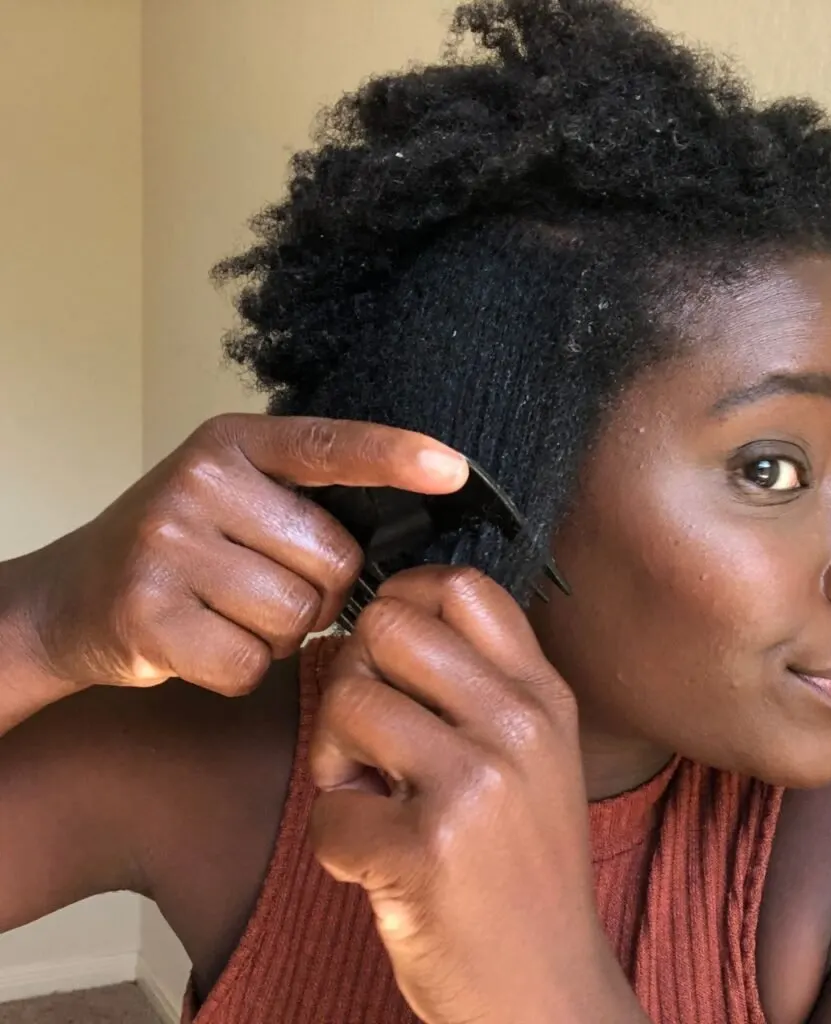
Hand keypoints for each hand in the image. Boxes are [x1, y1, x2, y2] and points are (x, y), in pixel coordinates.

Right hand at [16, 414, 467, 694]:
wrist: (70, 596)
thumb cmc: (179, 550)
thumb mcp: (233, 498)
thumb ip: (303, 500)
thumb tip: (402, 525)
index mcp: (234, 444)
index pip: (329, 445)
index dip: (395, 455)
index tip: (452, 468)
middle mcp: (200, 482)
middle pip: (333, 560)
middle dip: (318, 591)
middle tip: (263, 587)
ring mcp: (168, 545)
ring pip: (297, 616)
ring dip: (278, 633)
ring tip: (228, 613)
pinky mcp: (148, 613)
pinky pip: (251, 662)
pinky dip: (240, 669)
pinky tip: (204, 644)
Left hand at [308, 566, 647, 1023]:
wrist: (547, 993)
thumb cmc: (523, 870)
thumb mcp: (535, 759)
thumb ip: (483, 686)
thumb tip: (389, 622)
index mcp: (544, 697)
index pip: (464, 588)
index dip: (403, 595)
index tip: (384, 642)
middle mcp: (519, 726)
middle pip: (389, 627)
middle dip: (353, 673)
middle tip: (366, 732)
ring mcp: (476, 785)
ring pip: (346, 702)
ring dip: (334, 756)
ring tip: (373, 797)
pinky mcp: (426, 850)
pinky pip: (328, 808)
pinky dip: (335, 838)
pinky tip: (378, 860)